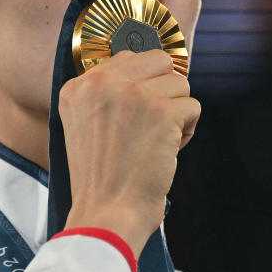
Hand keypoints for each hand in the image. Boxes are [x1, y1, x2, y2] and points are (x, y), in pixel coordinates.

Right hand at [59, 49, 199, 259]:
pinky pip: (193, 106)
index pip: (128, 58)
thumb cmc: (102, 178)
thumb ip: (107, 95)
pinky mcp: (162, 112)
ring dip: (177, 113)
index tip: (138, 116)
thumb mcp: (85, 125)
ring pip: (180, 84)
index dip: (144, 86)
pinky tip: (167, 152)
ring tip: (156, 142)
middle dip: (164, 92)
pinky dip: (187, 132)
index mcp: (78, 86)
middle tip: (152, 126)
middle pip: (158, 62)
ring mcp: (133, 95)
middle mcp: (102, 83)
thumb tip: (152, 70)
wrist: (106, 213)